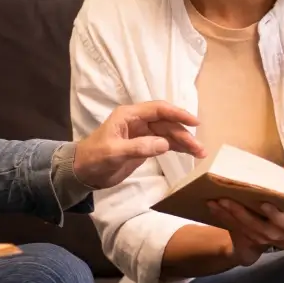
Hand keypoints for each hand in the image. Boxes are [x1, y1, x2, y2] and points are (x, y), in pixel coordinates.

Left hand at [73, 101, 205, 188]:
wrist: (83, 172)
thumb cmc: (94, 157)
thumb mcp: (114, 152)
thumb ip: (139, 147)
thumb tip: (165, 144)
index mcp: (129, 115)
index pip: (158, 110)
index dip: (177, 114)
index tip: (194, 122)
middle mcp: (138, 122)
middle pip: (167, 123)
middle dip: (184, 133)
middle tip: (200, 147)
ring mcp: (142, 134)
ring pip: (168, 134)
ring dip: (184, 142)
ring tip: (200, 153)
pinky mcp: (144, 146)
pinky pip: (165, 143)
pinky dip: (177, 148)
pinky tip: (189, 153)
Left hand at [207, 193, 283, 253]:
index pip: (282, 221)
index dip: (273, 214)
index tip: (264, 204)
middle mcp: (275, 233)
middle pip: (255, 225)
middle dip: (239, 213)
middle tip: (226, 199)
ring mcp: (260, 237)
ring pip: (241, 227)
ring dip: (226, 215)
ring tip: (213, 201)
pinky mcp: (248, 236)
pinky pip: (234, 228)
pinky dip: (222, 217)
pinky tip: (211, 206)